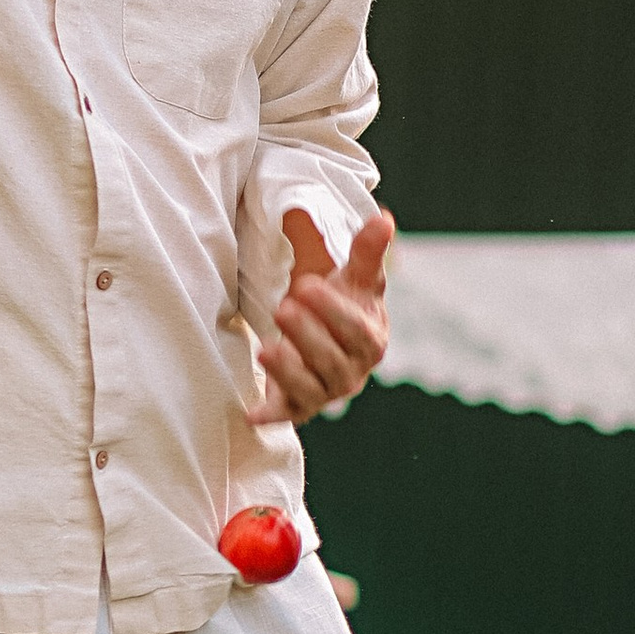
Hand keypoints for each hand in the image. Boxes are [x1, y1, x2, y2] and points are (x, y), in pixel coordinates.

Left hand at [252, 207, 393, 425]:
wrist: (325, 337)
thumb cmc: (342, 304)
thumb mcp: (354, 277)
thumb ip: (367, 251)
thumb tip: (383, 218)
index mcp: (371, 341)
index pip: (356, 330)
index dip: (333, 310)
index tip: (306, 284)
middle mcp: (352, 373)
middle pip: (331, 360)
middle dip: (307, 335)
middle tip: (282, 307)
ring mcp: (324, 393)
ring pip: (310, 388)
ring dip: (288, 371)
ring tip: (266, 349)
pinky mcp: (296, 407)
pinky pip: (285, 414)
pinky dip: (269, 415)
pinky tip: (250, 412)